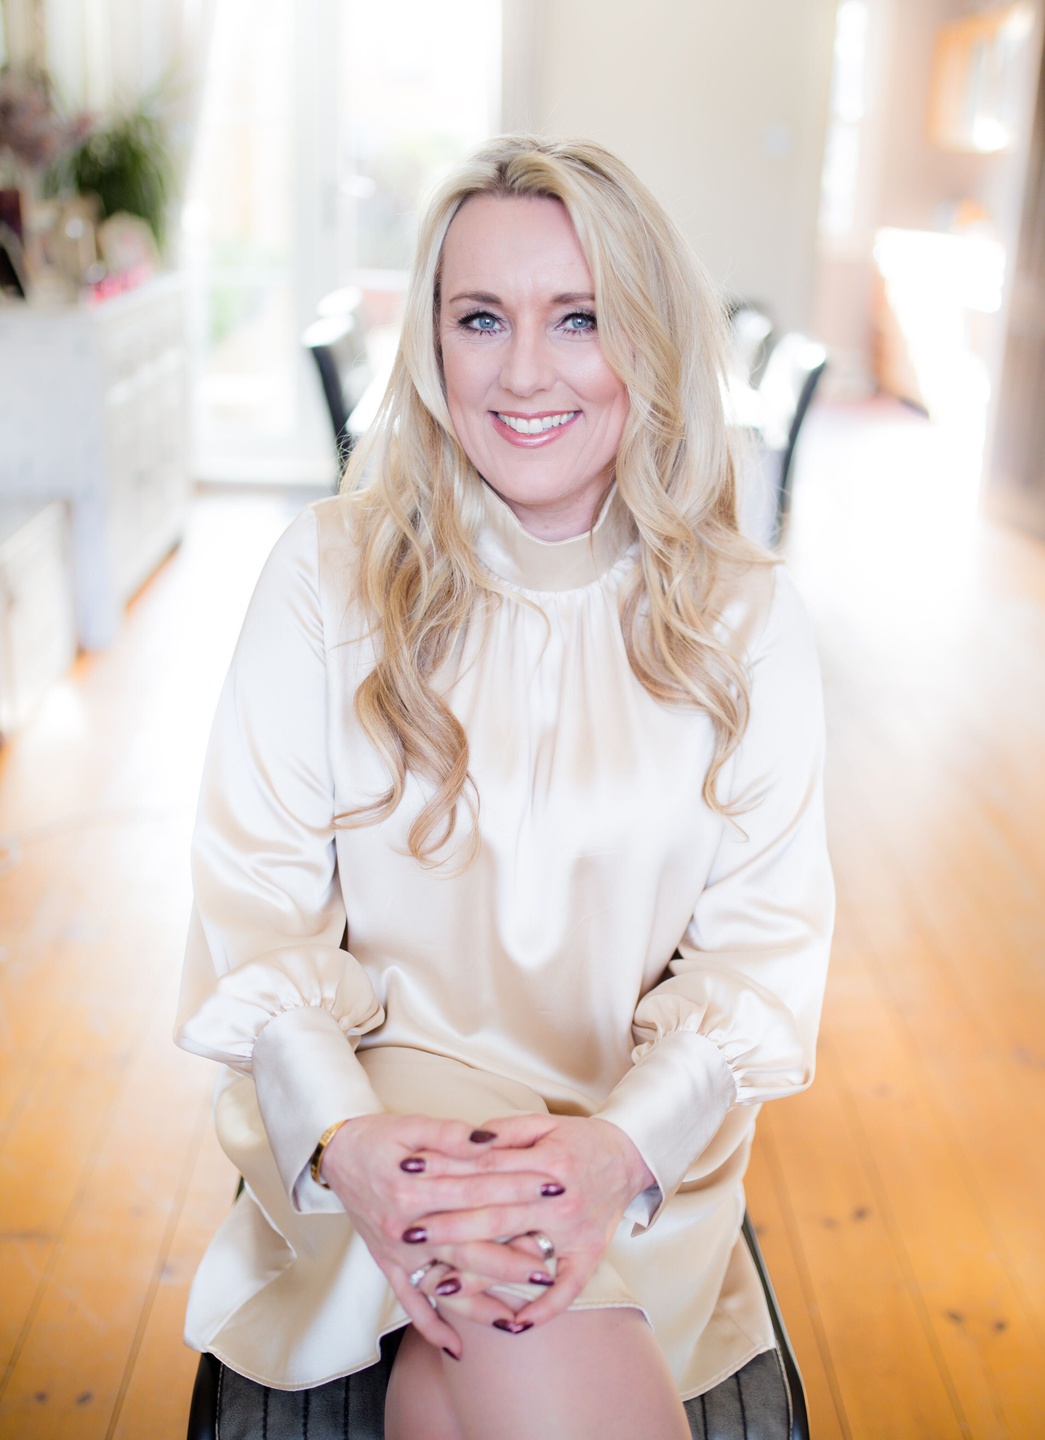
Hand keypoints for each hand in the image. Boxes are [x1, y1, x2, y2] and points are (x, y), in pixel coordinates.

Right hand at [319, 1114, 565, 1354]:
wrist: (336, 1154)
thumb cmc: (379, 1137)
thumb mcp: (413, 1124)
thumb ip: (451, 1134)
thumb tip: (490, 1140)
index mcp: (413, 1187)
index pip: (476, 1191)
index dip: (518, 1188)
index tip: (553, 1188)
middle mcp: (404, 1226)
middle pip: (467, 1247)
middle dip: (511, 1257)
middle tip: (549, 1268)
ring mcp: (396, 1252)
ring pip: (445, 1284)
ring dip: (482, 1301)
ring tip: (519, 1314)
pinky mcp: (388, 1265)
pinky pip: (410, 1303)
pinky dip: (432, 1328)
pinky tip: (458, 1348)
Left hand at [410, 1113, 655, 1329]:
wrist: (630, 1154)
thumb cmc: (579, 1138)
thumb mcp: (541, 1123)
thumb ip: (502, 1133)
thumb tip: (462, 1143)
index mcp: (546, 1162)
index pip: (486, 1171)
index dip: (446, 1173)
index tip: (410, 1178)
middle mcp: (559, 1199)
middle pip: (495, 1216)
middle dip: (449, 1226)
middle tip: (410, 1233)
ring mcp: (575, 1232)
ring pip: (520, 1257)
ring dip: (480, 1274)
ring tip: (439, 1284)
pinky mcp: (590, 1254)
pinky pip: (567, 1290)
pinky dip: (542, 1309)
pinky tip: (513, 1324)